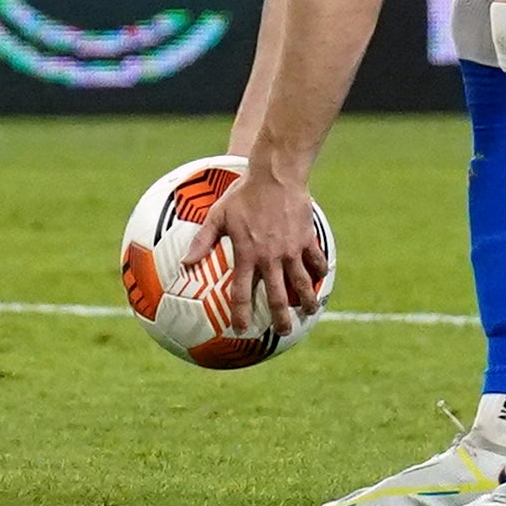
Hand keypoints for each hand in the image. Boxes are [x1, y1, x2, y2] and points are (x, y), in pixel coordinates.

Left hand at [180, 166, 328, 337]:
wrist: (275, 174)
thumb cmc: (243, 194)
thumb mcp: (217, 215)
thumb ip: (202, 241)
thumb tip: (185, 263)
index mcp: (247, 255)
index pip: (242, 293)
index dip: (241, 314)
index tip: (240, 330)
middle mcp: (270, 257)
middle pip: (277, 297)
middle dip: (280, 318)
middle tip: (283, 331)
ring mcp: (291, 249)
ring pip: (302, 284)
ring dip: (306, 301)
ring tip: (309, 312)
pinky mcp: (307, 238)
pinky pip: (316, 260)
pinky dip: (319, 271)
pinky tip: (320, 279)